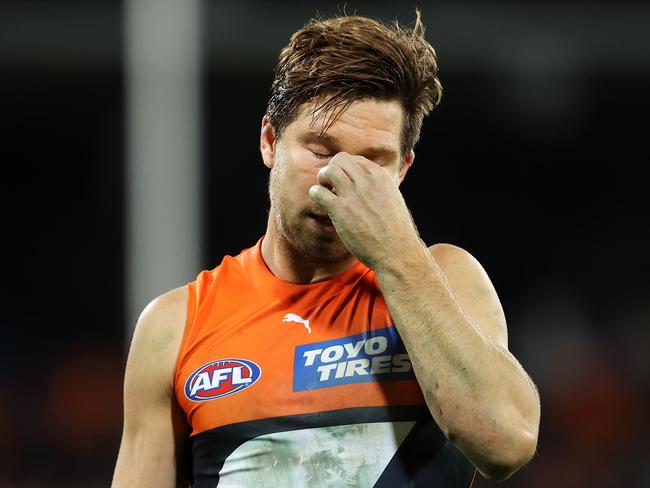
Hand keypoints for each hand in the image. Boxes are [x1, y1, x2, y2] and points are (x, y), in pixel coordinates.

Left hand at [308, 152, 421, 269]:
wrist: (397, 251)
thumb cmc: (396, 231)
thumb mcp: (393, 200)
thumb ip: (380, 188)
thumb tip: (367, 184)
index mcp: (381, 177)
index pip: (356, 160)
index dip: (346, 170)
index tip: (345, 183)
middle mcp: (367, 181)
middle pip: (341, 160)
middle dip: (332, 169)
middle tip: (331, 185)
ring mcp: (354, 195)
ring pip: (329, 171)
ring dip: (323, 179)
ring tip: (326, 192)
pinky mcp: (341, 210)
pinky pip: (318, 192)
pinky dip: (315, 194)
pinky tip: (320, 202)